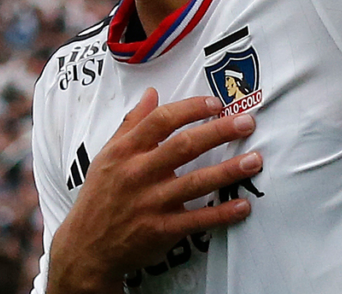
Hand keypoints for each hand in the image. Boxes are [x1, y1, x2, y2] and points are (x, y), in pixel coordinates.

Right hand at [46, 89, 261, 293]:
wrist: (85, 247)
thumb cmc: (100, 196)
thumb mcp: (108, 155)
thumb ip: (132, 123)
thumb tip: (152, 93)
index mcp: (125, 152)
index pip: (161, 121)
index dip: (191, 108)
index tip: (216, 103)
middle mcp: (138, 174)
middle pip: (184, 146)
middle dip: (218, 132)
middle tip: (247, 122)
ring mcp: (151, 203)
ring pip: (195, 182)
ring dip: (228, 171)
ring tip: (255, 160)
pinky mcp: (160, 230)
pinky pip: (196, 220)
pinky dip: (221, 214)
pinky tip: (242, 205)